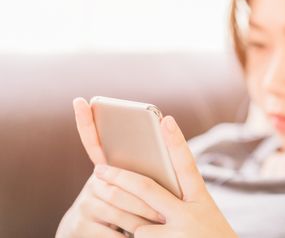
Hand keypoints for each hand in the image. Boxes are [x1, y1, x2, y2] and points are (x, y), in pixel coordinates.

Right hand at [56, 98, 164, 236]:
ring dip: (146, 222)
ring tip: (161, 225)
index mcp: (110, 170)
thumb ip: (149, 174)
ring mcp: (84, 205)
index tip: (80, 100)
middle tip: (166, 212)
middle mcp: (94, 183)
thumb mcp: (145, 191)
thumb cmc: (141, 212)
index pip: (94, 142)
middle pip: (125, 185)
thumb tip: (161, 154)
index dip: (86, 122)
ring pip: (123, 210)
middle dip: (149, 202)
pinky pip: (115, 233)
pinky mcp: (80, 228)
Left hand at [92, 114, 237, 237]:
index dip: (176, 142)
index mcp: (201, 200)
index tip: (166, 120)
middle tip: (100, 171)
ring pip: (138, 226)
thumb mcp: (203, 214)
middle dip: (119, 179)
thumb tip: (145, 190)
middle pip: (147, 190)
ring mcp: (178, 234)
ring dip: (138, 231)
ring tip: (154, 235)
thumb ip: (182, 201)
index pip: (187, 165)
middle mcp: (190, 214)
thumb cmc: (210, 237)